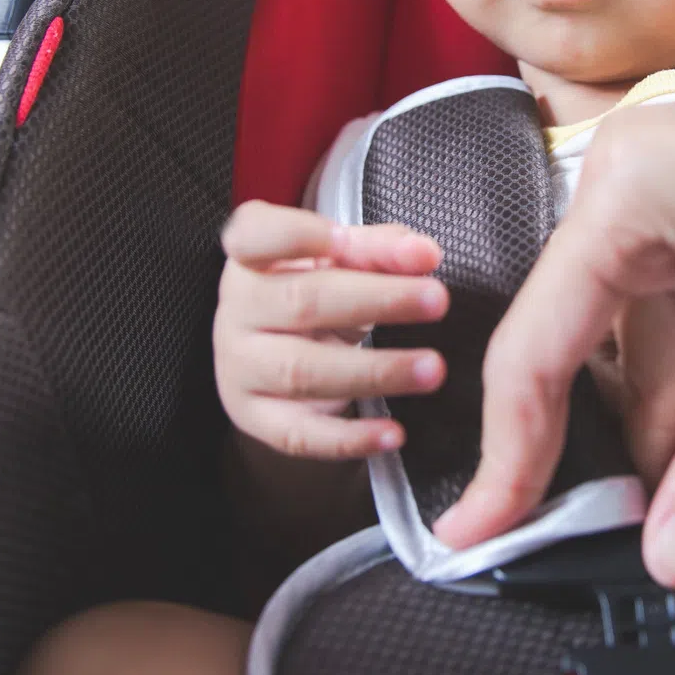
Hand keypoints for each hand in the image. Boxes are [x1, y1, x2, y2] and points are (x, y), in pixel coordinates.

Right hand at [214, 201, 449, 459]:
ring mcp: (240, 368)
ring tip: (432, 368)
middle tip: (438, 300)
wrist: (276, 360)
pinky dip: (349, 437)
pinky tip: (393, 434)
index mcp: (250, 257)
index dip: (294, 237)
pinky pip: (300, 434)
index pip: (255, 237)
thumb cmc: (316, 293)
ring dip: (375, 371)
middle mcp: (236, 310)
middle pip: (301, 303)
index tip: (341, 238)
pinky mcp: (256, 418)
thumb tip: (424, 254)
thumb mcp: (343, 262)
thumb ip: (381, 249)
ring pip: (303, 372)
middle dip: (376, 300)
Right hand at [433, 58, 674, 585]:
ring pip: (638, 340)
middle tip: (652, 541)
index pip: (540, 347)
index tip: (481, 535)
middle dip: (626, 446)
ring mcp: (663, 185)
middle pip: (586, 346)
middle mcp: (626, 174)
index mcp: (631, 191)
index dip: (512, 455)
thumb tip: (668, 557)